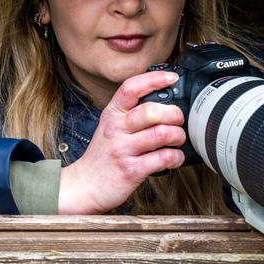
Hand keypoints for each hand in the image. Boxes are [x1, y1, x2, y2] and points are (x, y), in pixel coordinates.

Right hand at [58, 71, 185, 214]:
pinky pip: (163, 158)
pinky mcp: (132, 170)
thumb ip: (130, 113)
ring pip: (161, 133)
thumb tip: (162, 102)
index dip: (154, 79)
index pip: (131, 88)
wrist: (84, 185)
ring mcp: (123, 149)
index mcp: (112, 113)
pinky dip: (176, 156)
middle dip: (174, 114)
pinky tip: (174, 157)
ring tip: (177, 139)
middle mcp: (116, 128)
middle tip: (178, 120)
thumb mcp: (110, 126)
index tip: (171, 78)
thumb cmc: (103, 155)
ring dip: (178, 136)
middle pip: (151, 111)